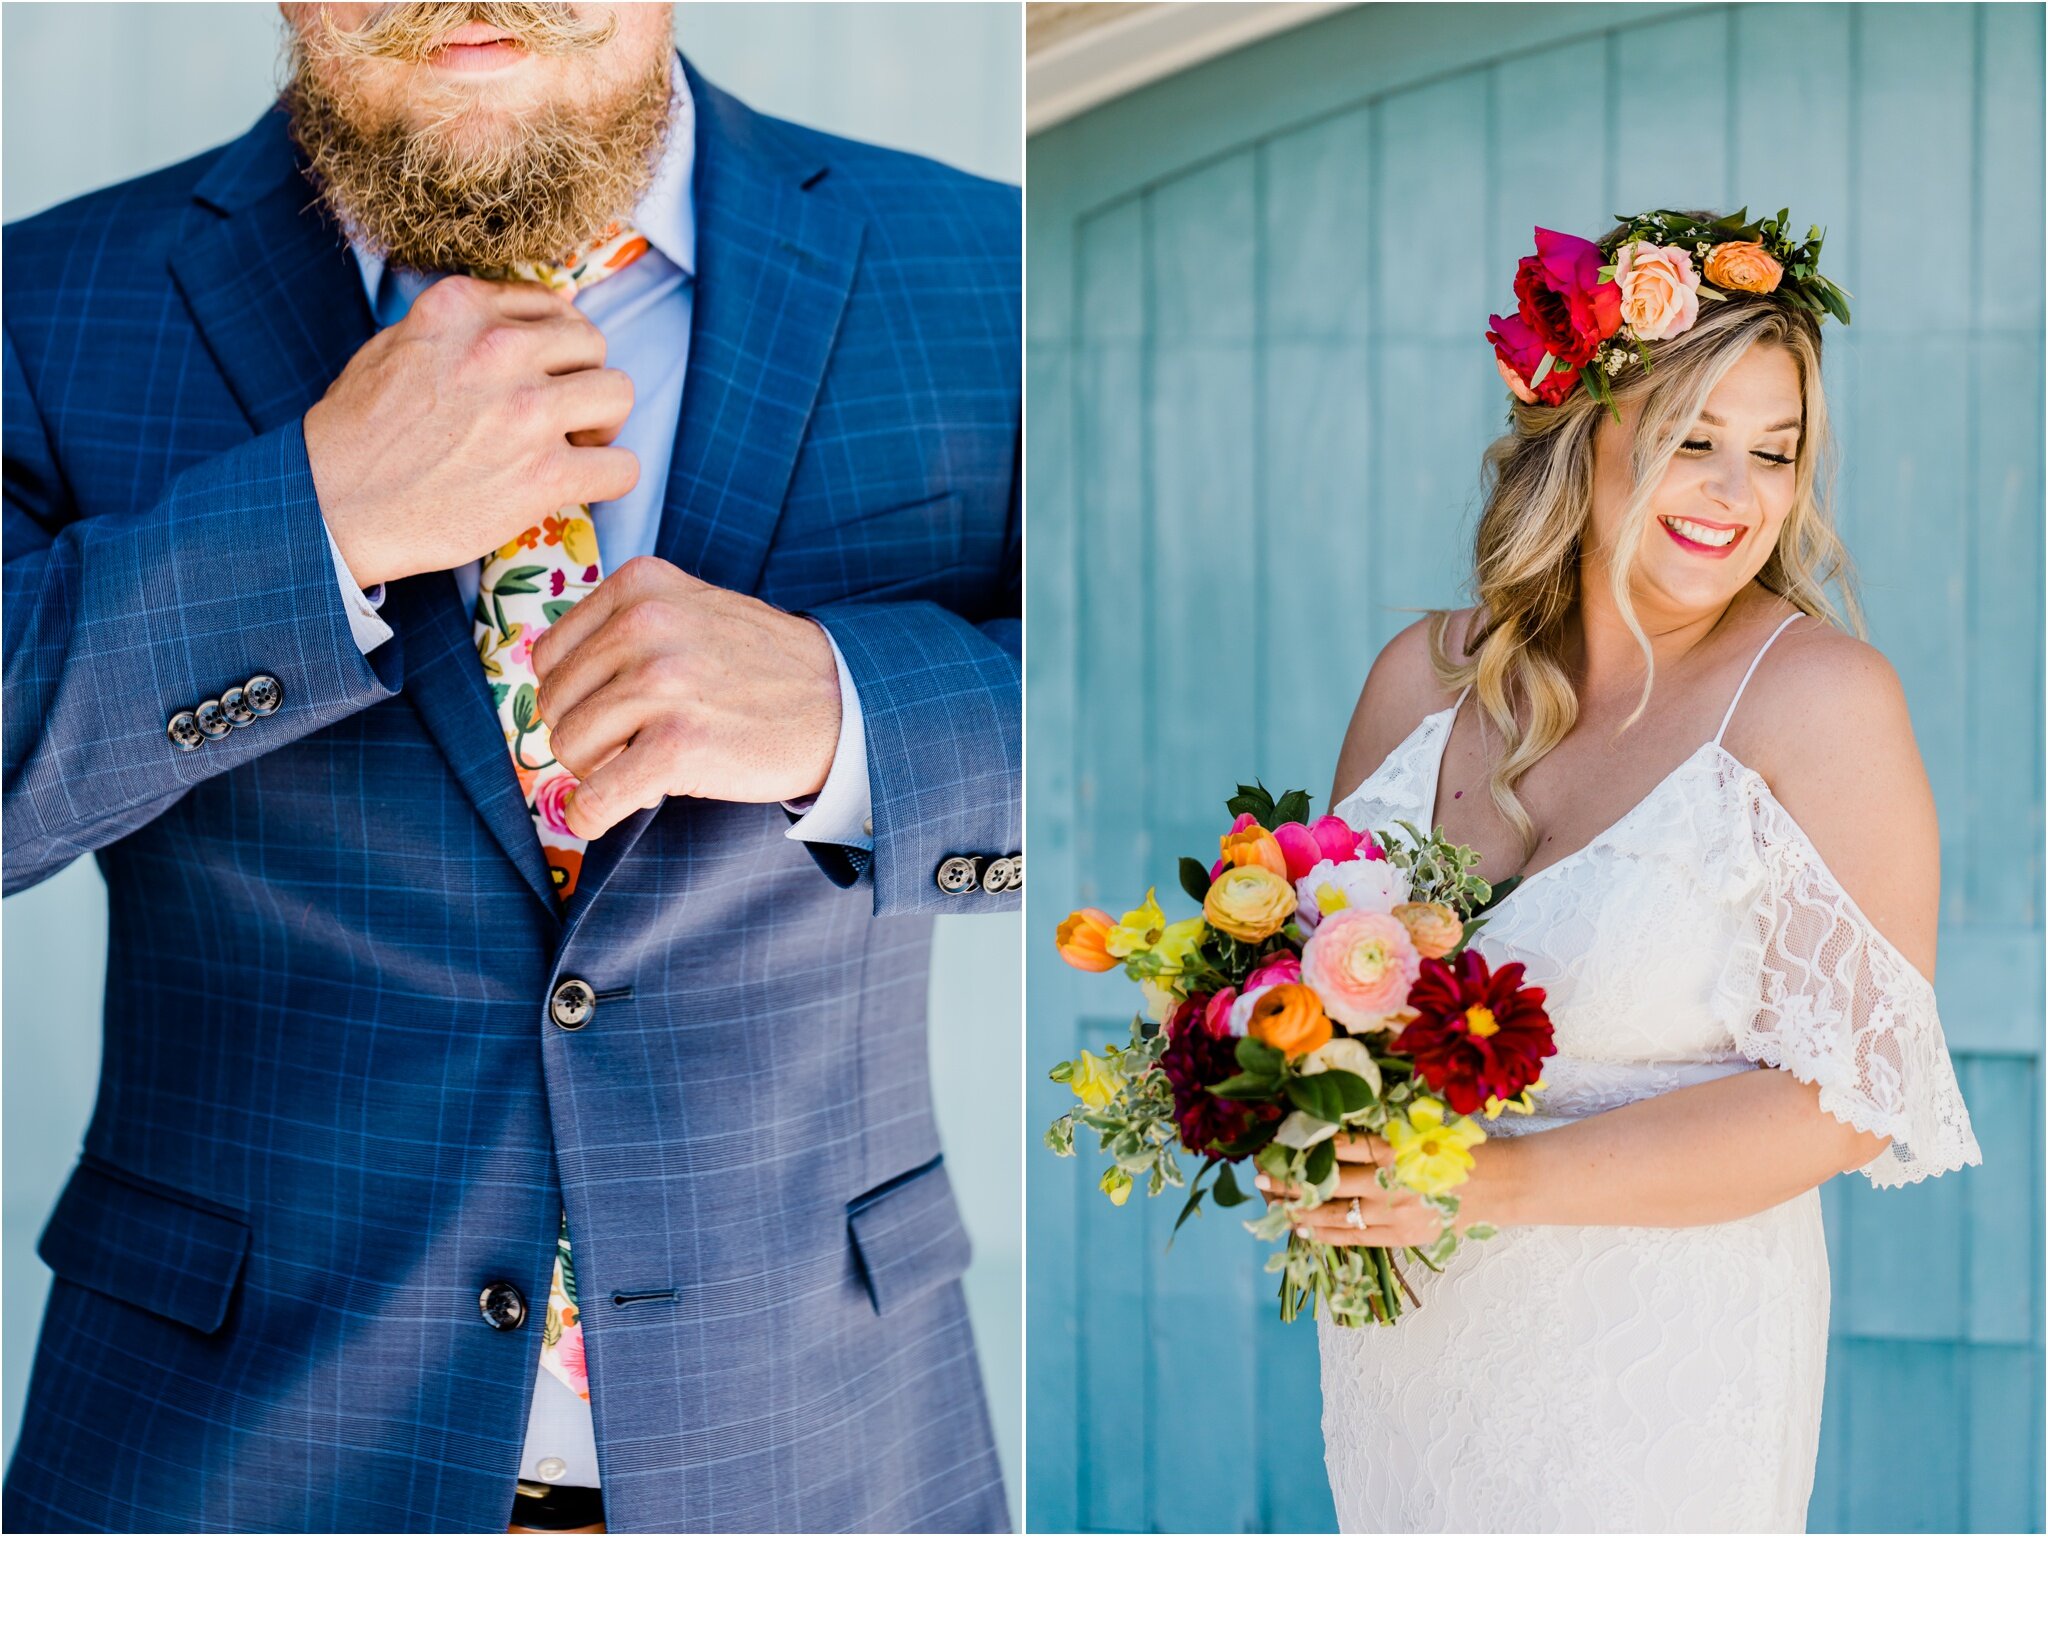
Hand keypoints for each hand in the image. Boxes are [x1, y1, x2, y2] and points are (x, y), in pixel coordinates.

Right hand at [304, 276, 637, 588]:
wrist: (332, 503)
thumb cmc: (355, 432)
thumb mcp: (395, 344)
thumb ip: (460, 328)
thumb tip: (514, 326)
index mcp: (463, 309)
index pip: (552, 305)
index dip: (557, 345)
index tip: (546, 373)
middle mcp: (500, 350)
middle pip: (593, 345)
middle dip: (585, 379)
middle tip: (565, 415)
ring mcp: (527, 412)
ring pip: (618, 395)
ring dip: (604, 424)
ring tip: (576, 447)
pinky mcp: (544, 475)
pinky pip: (621, 467)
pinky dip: (611, 477)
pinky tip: (583, 485)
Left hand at [529, 555, 841, 838]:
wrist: (840, 704)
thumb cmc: (760, 667)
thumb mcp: (690, 610)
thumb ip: (623, 625)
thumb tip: (544, 678)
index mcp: (641, 585)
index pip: (548, 654)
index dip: (575, 694)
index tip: (614, 710)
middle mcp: (644, 625)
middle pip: (553, 703)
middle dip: (586, 733)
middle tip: (635, 743)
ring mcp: (660, 685)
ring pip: (568, 748)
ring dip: (597, 770)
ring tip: (645, 764)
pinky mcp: (676, 747)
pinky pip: (593, 797)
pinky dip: (591, 815)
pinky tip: (605, 814)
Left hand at [1257, 1134, 1464, 1247]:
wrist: (1497, 1184)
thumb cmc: (1453, 1149)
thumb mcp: (1415, 1130)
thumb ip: (1376, 1134)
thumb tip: (1326, 1134)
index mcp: (1393, 1146)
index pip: (1337, 1145)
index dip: (1305, 1145)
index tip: (1278, 1141)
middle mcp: (1392, 1180)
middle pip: (1329, 1180)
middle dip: (1291, 1179)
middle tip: (1260, 1174)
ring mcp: (1397, 1213)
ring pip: (1337, 1213)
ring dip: (1302, 1210)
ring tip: (1274, 1205)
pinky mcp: (1403, 1237)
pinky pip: (1357, 1237)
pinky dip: (1328, 1234)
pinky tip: (1305, 1230)